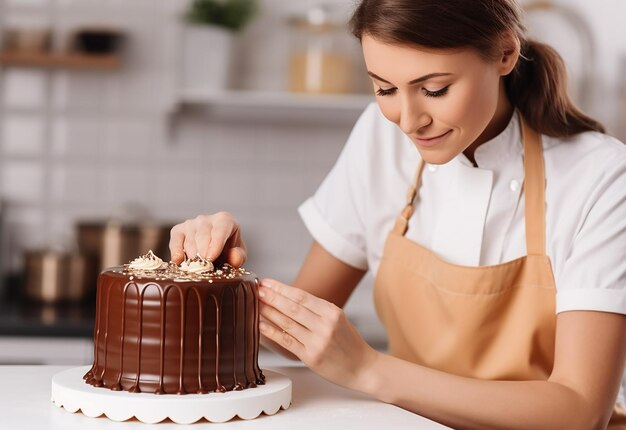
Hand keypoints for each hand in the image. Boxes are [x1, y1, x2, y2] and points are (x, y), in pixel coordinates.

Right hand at [168, 212, 246, 266]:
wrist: (214, 250)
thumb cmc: (228, 250)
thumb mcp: (238, 255)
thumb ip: (239, 256)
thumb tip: (235, 259)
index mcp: (225, 220)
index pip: (220, 230)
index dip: (215, 244)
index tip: (211, 258)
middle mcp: (206, 219)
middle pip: (203, 236)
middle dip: (203, 253)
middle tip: (204, 268)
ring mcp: (190, 223)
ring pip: (190, 240)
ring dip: (192, 256)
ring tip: (196, 269)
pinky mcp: (178, 230)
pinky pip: (175, 240)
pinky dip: (176, 251)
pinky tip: (178, 261)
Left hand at [258, 278, 379, 390]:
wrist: (363, 368)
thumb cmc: (349, 344)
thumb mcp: (338, 320)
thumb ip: (317, 310)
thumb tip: (288, 299)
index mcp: (332, 312)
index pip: (302, 296)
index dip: (282, 288)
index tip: (267, 282)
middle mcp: (326, 324)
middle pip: (293, 307)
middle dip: (272, 296)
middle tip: (257, 289)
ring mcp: (318, 341)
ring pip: (287, 322)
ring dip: (269, 312)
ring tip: (255, 303)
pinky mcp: (311, 357)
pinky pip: (287, 341)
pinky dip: (272, 332)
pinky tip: (260, 325)